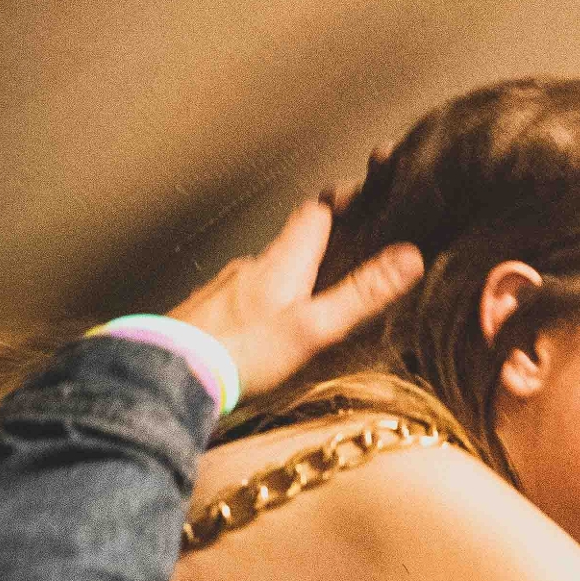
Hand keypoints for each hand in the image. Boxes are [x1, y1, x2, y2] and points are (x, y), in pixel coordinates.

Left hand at [171, 197, 422, 402]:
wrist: (169, 373)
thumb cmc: (246, 351)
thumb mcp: (314, 326)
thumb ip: (361, 293)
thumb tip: (410, 257)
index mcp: (281, 261)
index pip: (312, 215)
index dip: (335, 209)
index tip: (352, 207)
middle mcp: (248, 265)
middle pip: (286, 247)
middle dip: (309, 254)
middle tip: (333, 269)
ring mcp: (220, 289)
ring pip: (258, 276)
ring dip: (278, 286)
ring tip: (295, 311)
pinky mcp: (199, 314)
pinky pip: (232, 303)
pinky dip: (248, 311)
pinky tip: (252, 335)